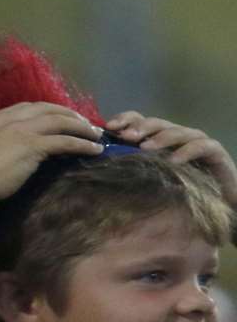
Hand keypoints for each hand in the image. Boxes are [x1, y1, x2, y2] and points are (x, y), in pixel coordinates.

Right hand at [0, 102, 103, 201]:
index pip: (27, 107)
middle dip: (68, 114)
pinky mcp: (33, 144)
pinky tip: (94, 149)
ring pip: (60, 121)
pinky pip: (65, 141)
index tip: (59, 118)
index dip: (47, 111)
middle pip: (47, 108)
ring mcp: (22, 130)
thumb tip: (11, 146)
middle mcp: (9, 119)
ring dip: (81, 126)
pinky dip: (83, 143)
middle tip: (83, 123)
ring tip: (95, 134)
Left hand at [108, 111, 236, 205]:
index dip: (125, 119)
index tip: (109, 127)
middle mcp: (177, 135)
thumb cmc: (181, 189)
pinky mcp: (215, 151)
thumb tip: (101, 165)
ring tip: (145, 148)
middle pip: (156, 123)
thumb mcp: (152, 177)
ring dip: (160, 138)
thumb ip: (132, 166)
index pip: (139, 120)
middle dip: (140, 128)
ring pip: (177, 132)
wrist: (219, 201)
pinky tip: (174, 161)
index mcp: (159, 138)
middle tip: (125, 136)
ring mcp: (196, 140)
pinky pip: (200, 146)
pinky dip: (186, 152)